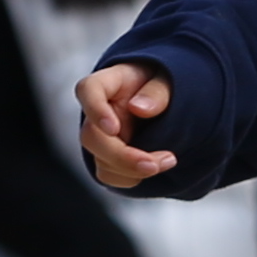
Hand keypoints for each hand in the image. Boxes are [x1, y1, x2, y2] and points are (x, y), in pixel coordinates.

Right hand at [78, 62, 174, 188]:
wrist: (164, 101)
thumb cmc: (161, 83)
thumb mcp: (166, 79)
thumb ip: (157, 91)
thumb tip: (140, 108)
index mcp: (108, 83)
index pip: (88, 90)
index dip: (95, 110)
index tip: (114, 129)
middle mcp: (97, 112)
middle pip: (91, 137)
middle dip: (122, 156)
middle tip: (154, 164)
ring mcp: (101, 137)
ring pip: (101, 162)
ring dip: (133, 170)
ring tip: (168, 160)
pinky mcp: (108, 158)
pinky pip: (110, 176)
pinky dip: (132, 178)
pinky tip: (155, 167)